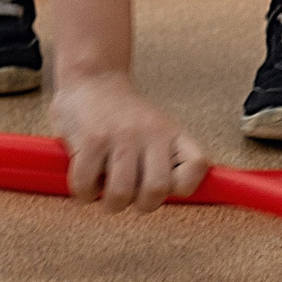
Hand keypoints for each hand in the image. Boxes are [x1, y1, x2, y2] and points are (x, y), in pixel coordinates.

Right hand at [49, 71, 207, 212]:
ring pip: (120, 194)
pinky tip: (87, 175)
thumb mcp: (157, 129)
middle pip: (156, 191)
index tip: (165, 185)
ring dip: (110, 202)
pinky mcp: (92, 140)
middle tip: (131, 193)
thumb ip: (166, 160)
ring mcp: (121, 136)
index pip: (197, 166)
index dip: (182, 186)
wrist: (94, 77)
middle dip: (140, 204)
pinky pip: (87, 185)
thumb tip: (169, 195)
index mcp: (172, 134)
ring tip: (105, 188)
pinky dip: (84, 191)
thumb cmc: (125, 116)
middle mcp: (151, 133)